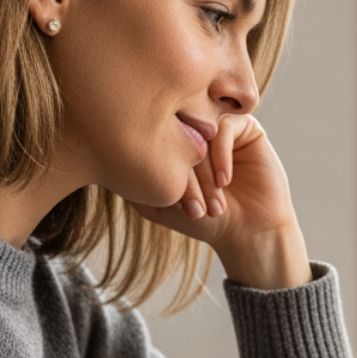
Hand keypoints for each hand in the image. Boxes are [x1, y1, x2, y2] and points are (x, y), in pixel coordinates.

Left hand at [132, 115, 310, 289]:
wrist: (248, 230)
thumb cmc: (204, 220)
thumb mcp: (159, 204)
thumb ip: (133, 183)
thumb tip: (108, 158)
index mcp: (172, 142)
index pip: (155, 139)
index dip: (164, 173)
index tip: (178, 208)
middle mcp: (194, 130)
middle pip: (177, 133)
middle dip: (185, 175)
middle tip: (196, 207)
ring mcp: (218, 127)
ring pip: (200, 131)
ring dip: (204, 170)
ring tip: (212, 203)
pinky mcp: (245, 127)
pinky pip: (224, 127)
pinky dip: (220, 156)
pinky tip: (224, 181)